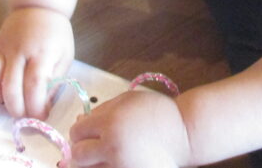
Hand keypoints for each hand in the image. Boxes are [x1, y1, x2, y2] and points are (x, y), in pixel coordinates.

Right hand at [0, 6, 73, 118]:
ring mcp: (2, 48)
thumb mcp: (65, 56)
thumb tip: (43, 105)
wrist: (40, 6)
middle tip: (25, 115)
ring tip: (6, 101)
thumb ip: (55, 80)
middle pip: (10, 87)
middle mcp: (19, 51)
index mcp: (41, 53)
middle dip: (16, 109)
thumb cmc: (55, 34)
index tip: (41, 116)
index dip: (35, 106)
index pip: (34, 85)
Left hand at [70, 90, 191, 167]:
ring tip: (107, 156)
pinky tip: (114, 163)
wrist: (185, 133)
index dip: (81, 132)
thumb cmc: (158, 112)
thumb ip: (102, 109)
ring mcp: (121, 166)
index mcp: (110, 122)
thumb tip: (80, 120)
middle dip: (82, 150)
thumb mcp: (128, 100)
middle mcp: (112, 146)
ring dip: (94, 164)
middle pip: (78, 156)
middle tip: (93, 147)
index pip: (76, 132)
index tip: (88, 132)